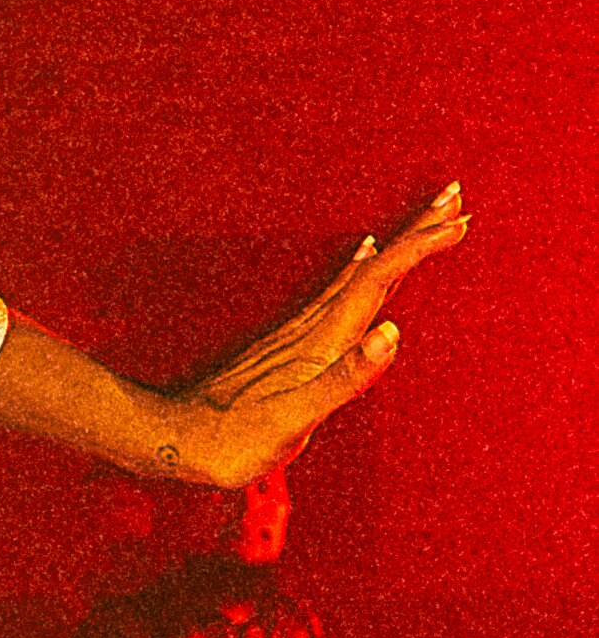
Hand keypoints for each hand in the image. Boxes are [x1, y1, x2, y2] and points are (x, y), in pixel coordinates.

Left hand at [185, 190, 467, 482]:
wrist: (177, 439)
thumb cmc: (235, 441)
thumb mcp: (295, 419)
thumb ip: (345, 377)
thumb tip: (391, 334)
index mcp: (323, 343)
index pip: (381, 281)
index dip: (420, 248)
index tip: (460, 221)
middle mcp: (313, 328)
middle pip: (375, 267)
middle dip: (416, 231)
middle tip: (454, 196)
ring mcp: (299, 333)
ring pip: (359, 276)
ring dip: (396, 244)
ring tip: (425, 219)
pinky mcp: (288, 343)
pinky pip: (336, 293)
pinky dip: (360, 269)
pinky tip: (362, 259)